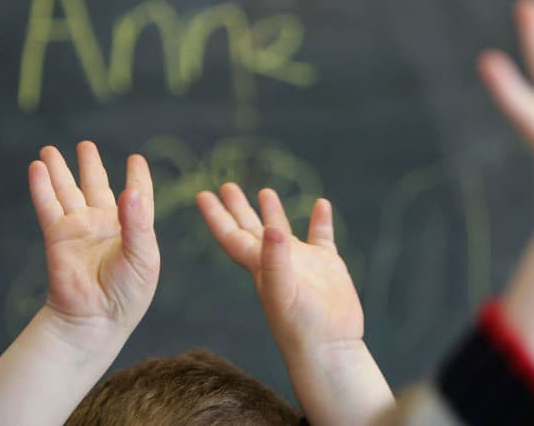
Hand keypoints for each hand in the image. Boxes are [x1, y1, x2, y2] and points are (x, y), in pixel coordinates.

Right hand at [0, 142, 159, 425]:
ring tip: (49, 149)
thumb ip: (137, 223)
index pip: (137, 197)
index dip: (137, 178)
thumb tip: (131, 191)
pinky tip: (37, 168)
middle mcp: (104, 226)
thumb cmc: (128, 292)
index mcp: (133, 229)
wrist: (96, 318)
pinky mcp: (58, 237)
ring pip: (68, 192)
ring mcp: (79, 230)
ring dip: (60, 171)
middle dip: (90, 166)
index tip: (136, 159)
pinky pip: (49, 206)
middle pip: (96, 187)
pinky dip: (42, 187)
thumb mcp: (143, 256)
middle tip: (86, 144)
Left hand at [197, 184, 392, 425]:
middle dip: (238, 208)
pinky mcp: (327, 266)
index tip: (202, 195)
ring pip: (283, 231)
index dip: (216, 216)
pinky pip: (322, 236)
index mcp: (259, 267)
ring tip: (265, 191)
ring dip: (273, 212)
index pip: (232, 236)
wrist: (330, 348)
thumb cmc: (301, 326)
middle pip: (252, 229)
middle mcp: (277, 262)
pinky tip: (322, 204)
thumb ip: (276, 260)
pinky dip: (321, 220)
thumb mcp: (282, 292)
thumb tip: (273, 228)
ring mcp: (302, 263)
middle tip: (226, 186)